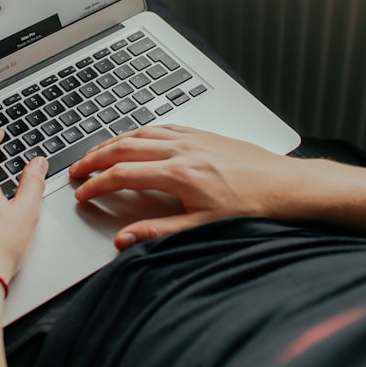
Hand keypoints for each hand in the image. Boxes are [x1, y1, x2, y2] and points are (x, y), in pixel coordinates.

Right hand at [69, 125, 295, 248]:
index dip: (96, 185)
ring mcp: (194, 139)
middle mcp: (182, 150)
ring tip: (98, 152)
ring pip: (142, 132)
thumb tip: (125, 238)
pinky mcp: (206, 135)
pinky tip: (138, 138)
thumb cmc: (253, 208)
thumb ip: (158, 232)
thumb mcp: (202, 228)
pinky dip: (142, 132)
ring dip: (115, 141)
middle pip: (125, 147)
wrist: (288, 188)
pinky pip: (164, 127)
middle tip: (77, 170)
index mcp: (177, 174)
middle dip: (96, 158)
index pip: (122, 175)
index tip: (82, 193)